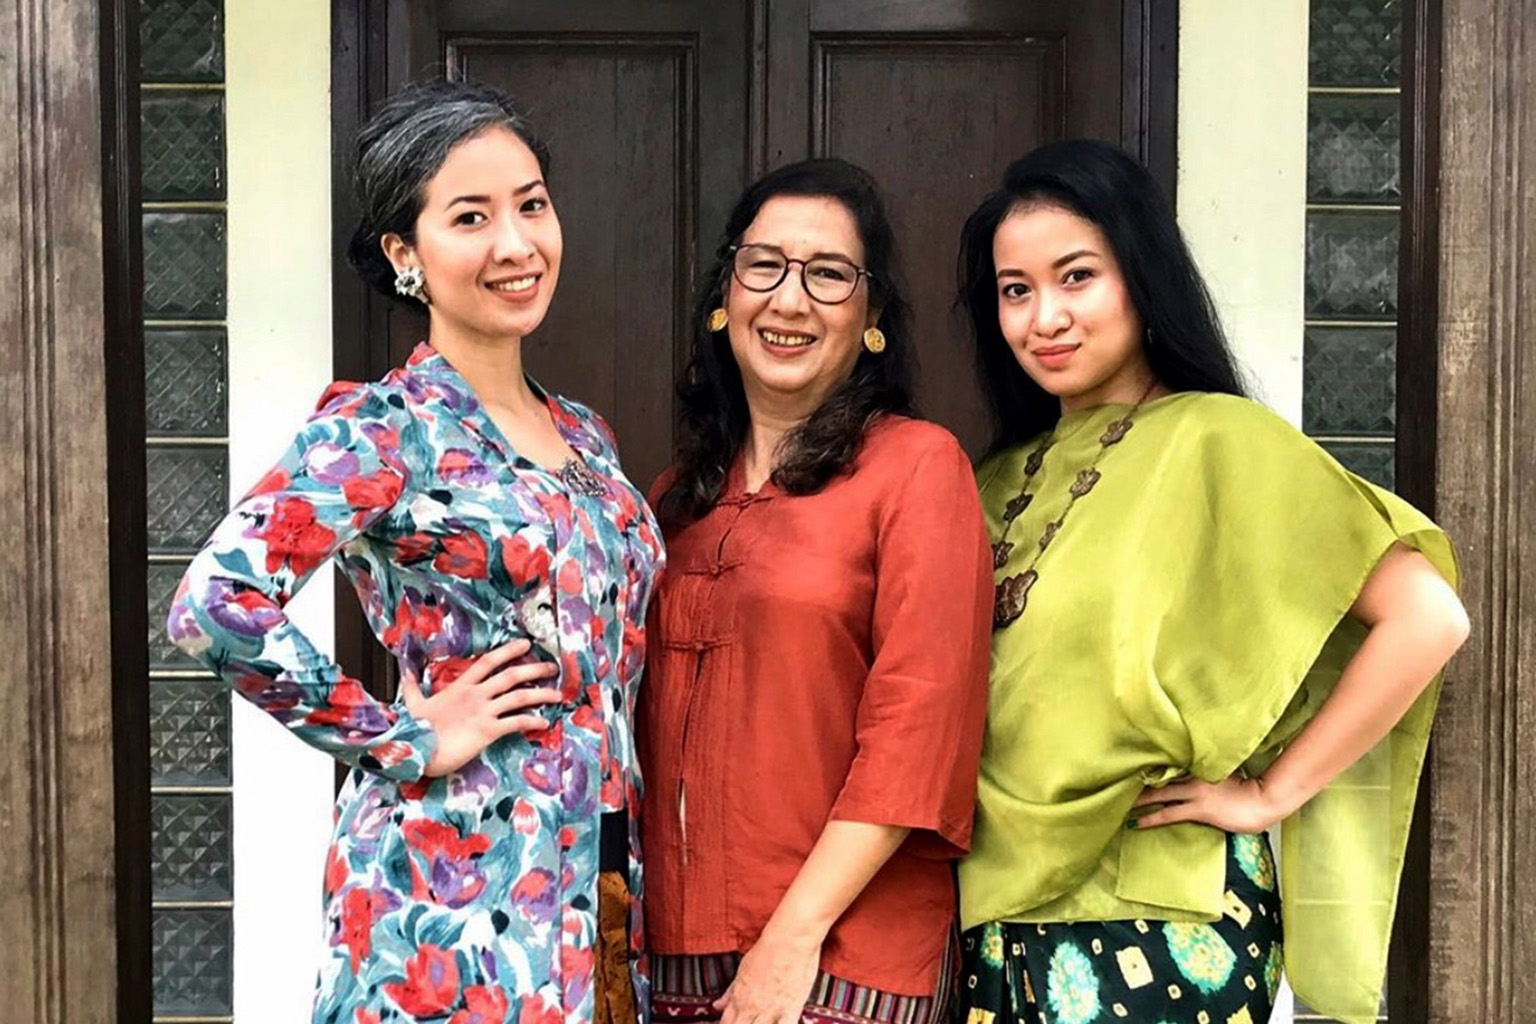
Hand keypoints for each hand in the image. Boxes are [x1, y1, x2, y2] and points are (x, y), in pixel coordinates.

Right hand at [399, 640, 560, 775]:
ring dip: (541, 695)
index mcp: (460, 687)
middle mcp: (475, 695)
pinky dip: (532, 722)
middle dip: (534, 670)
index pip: (488, 661)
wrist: (414, 749)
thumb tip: (404, 673)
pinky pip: (515, 723)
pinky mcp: (487, 731)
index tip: (525, 644)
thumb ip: (411, 686)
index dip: (509, 650)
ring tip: (557, 694)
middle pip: (511, 675)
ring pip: (519, 697)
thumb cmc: (414, 729)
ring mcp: (482, 712)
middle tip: (552, 667)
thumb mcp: (413, 703)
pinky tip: (544, 723)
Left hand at [713, 926, 820, 1023]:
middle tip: (747, 1020)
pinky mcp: (791, 1010)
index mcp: (739, 998)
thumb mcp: (743, 970)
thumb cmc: (768, 950)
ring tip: (761, 1021)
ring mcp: (771, 1011)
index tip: (731, 1022)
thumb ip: (730, 992)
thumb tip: (717, 1005)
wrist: (789, 940)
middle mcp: (752, 1007)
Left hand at [1128, 775, 1286, 833]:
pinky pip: (1168, 813)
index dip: (1147, 768)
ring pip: (1159, 794)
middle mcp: (1193, 776)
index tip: (1129, 768)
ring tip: (1119, 805)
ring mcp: (1195, 792)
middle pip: (1158, 777)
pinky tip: (1137, 822)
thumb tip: (1184, 774)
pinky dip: (1150, 817)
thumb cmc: (1245, 790)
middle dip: (1137, 783)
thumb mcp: (1221, 774)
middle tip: (1116, 786)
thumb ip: (1202, 771)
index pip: (1166, 764)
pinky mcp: (1198, 809)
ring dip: (1138, 801)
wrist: (1263, 801)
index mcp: (1198, 766)